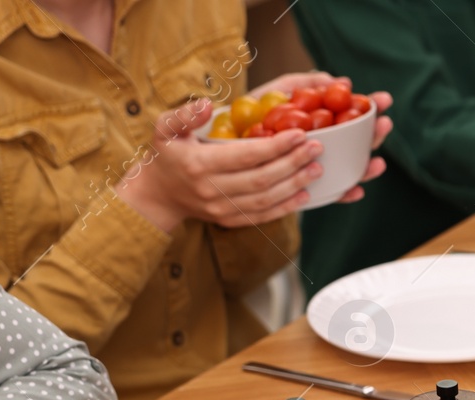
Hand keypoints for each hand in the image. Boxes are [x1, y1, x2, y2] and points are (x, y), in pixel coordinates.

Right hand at [118, 99, 324, 229]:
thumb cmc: (165, 154)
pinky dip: (285, 207)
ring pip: (265, 200)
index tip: (298, 134)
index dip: (275, 146)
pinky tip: (303, 194)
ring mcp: (221, 209)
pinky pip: (262, 216)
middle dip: (292, 164)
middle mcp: (211, 190)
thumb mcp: (164, 127)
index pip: (245, 155)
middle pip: (261, 179)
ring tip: (316, 169)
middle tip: (316, 149)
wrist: (158, 194)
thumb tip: (206, 104)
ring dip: (294, 185)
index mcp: (199, 164)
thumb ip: (184, 114)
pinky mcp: (229, 220)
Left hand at [247, 73, 395, 203]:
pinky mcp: (304, 187)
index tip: (384, 100)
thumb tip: (340, 80)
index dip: (370, 106)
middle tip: (386, 123)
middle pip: (358, 142)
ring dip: (366, 166)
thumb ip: (302, 83)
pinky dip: (342, 193)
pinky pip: (327, 193)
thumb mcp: (273, 92)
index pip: (352, 113)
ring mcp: (316, 165)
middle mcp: (323, 144)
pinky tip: (355, 190)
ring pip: (349, 168)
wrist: (220, 142)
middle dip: (375, 134)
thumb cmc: (246, 115)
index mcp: (319, 120)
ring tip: (378, 162)